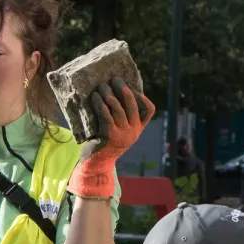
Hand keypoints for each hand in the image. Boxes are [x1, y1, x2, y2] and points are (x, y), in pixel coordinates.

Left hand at [68, 77, 155, 197]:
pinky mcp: (109, 135)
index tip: (134, 88)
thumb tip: (115, 93)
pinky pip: (106, 114)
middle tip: (115, 79)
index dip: (143, 98)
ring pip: (117, 108)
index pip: (149, 111)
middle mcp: (133, 131)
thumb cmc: (105, 143)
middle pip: (132, 105)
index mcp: (137, 129)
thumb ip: (121, 118)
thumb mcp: (119, 131)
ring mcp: (122, 134)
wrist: (97, 164)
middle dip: (123, 89)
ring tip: (101, 86)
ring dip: (109, 94)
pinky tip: (95, 97)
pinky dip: (100, 104)